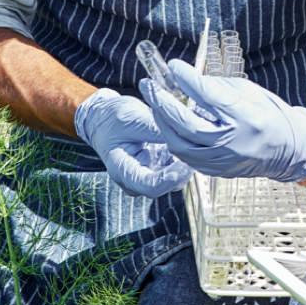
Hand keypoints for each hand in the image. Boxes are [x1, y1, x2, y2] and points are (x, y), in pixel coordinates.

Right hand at [74, 88, 193, 196]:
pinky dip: (188, 156)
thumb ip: (157, 130)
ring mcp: (150, 174)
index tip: (186, 162)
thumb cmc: (114, 117)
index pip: (150, 187)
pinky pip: (179, 168)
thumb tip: (185, 136)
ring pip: (177, 178)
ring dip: (189, 162)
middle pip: (167, 185)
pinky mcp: (161, 166)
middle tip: (200, 148)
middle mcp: (137, 179)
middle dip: (184, 169)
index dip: (171, 178)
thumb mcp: (133, 118)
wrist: (106, 118)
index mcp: (123, 171)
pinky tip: (194, 141)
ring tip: (198, 141)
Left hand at [140, 59, 305, 181]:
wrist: (288, 150)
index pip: (207, 94)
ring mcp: (221, 160)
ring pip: (179, 143)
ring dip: (162, 122)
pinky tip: (168, 124)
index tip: (174, 66)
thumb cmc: (271, 115)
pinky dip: (173, 138)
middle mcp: (231, 141)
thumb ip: (220, 87)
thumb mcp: (251, 93)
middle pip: (185, 122)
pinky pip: (184, 155)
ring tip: (155, 104)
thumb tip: (190, 79)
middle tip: (149, 85)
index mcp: (245, 117)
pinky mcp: (214, 171)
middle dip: (163, 102)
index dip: (187, 78)